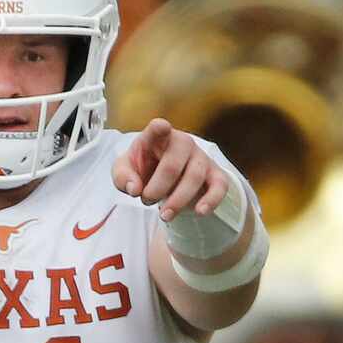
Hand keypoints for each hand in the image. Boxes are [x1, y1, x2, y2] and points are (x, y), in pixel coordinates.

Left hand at [112, 118, 228, 221]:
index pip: (157, 129)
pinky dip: (211, 200)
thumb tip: (134, 189)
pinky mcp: (215, 173)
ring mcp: (200, 157)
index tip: (162, 126)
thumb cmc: (143, 169)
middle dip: (157, 188)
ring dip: (178, 200)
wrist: (165, 179)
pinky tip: (200, 212)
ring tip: (164, 215)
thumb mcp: (124, 171)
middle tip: (146, 201)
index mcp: (156, 137)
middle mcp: (182, 142)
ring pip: (195, 176)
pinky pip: (219, 186)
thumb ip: (122, 177)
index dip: (159, 128)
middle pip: (172, 164)